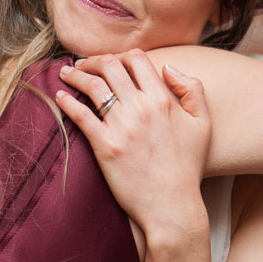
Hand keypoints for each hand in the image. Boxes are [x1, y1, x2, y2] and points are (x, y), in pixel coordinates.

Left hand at [56, 50, 211, 244]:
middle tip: (82, 64)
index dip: (121, 55)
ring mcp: (122, 127)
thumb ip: (193, 89)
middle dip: (93, 60)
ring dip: (75, 74)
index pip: (137, 59)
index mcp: (163, 100)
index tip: (111, 61)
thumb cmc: (188, 166)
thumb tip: (169, 67)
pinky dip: (67, 101)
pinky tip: (59, 96)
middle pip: (110, 66)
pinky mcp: (105, 146)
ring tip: (66, 73)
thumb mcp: (202, 123)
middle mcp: (141, 108)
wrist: (172, 206)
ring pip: (92, 86)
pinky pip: (80, 115)